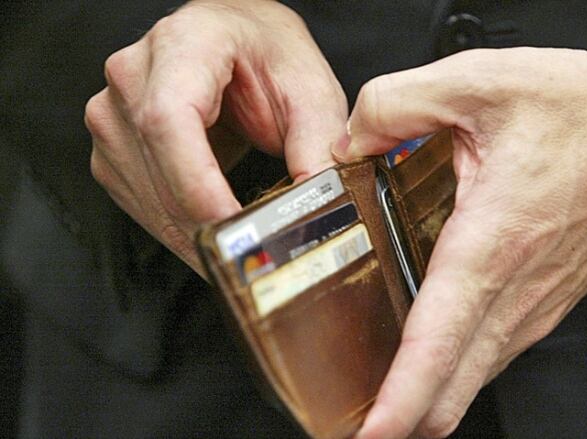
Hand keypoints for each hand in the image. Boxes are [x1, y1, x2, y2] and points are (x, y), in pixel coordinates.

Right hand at [85, 0, 347, 274]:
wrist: (238, 39)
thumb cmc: (268, 54)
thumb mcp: (310, 88)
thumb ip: (319, 142)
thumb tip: (320, 201)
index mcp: (185, 44)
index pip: (170, 118)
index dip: (198, 182)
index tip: (233, 224)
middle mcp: (135, 74)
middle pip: (157, 164)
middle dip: (204, 224)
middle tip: (251, 259)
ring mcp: (115, 110)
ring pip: (144, 193)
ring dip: (191, 237)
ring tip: (239, 255)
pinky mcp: (115, 146)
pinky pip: (137, 201)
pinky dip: (176, 229)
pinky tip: (210, 236)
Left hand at [336, 48, 586, 437]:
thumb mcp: (482, 80)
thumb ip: (397, 103)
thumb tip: (349, 139)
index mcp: (495, 243)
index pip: (438, 344)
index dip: (399, 402)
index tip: (369, 436)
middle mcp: (519, 290)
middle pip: (453, 387)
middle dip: (403, 419)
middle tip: (351, 423)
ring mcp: (539, 304)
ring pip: (473, 377)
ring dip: (426, 398)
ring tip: (379, 402)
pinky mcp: (549, 301)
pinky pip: (493, 352)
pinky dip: (455, 370)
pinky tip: (429, 355)